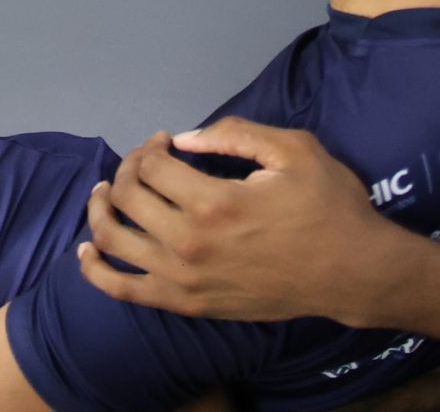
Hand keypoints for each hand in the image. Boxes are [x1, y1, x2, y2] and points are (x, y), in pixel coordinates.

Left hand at [79, 121, 392, 325]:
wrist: (352, 274)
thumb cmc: (328, 206)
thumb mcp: (293, 150)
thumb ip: (234, 134)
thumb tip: (183, 138)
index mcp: (215, 202)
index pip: (151, 166)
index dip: (150, 146)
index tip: (164, 142)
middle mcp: (189, 244)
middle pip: (127, 197)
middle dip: (127, 169)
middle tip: (144, 162)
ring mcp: (185, 280)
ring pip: (114, 240)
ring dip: (100, 210)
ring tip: (105, 193)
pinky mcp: (189, 305)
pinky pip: (125, 291)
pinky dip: (96, 270)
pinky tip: (86, 250)